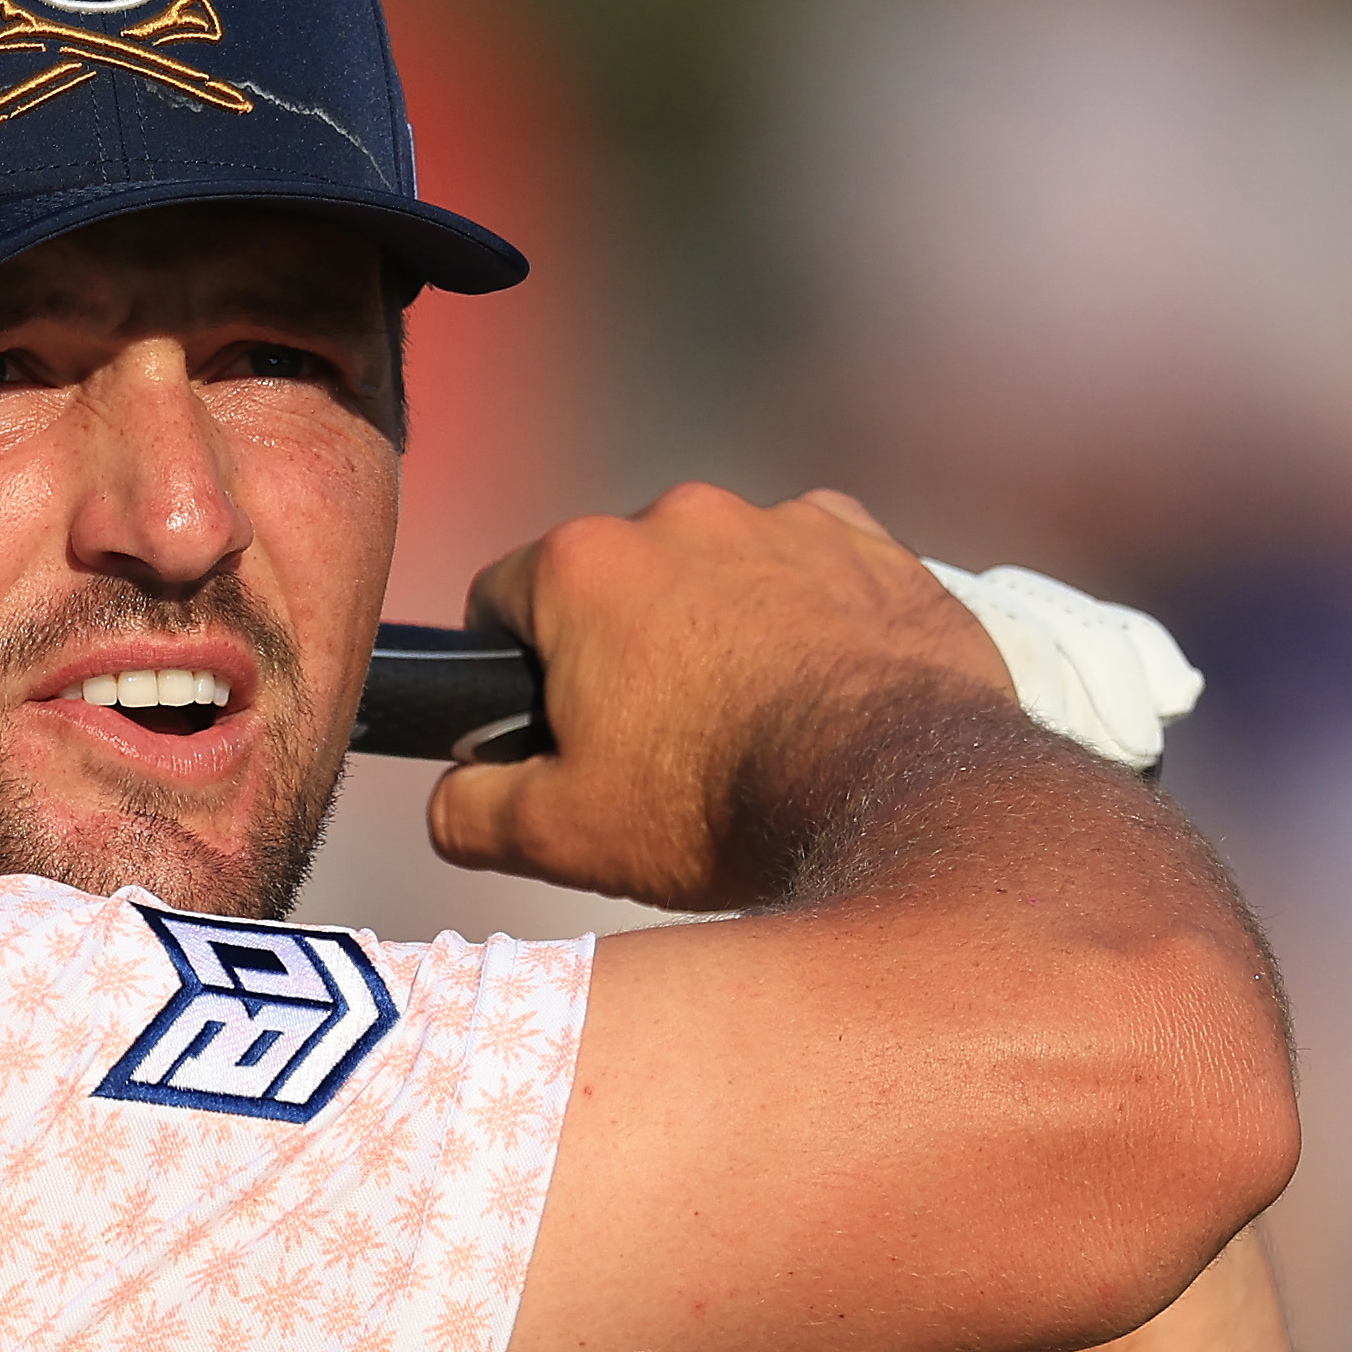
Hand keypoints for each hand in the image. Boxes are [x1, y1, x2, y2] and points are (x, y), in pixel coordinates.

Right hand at [430, 485, 1019, 909]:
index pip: (499, 600)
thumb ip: (468, 809)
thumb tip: (453, 797)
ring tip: (753, 723)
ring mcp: (781, 520)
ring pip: (715, 571)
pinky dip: (803, 615)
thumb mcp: (557, 835)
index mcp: (582, 567)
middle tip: (657, 746)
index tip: (551, 728)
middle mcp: (678, 515)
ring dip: (716, 627)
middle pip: (614, 581)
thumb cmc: (718, 807)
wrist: (898, 796)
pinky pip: (809, 568)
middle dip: (622, 647)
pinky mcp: (869, 542)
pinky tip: (819, 690)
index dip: (513, 671)